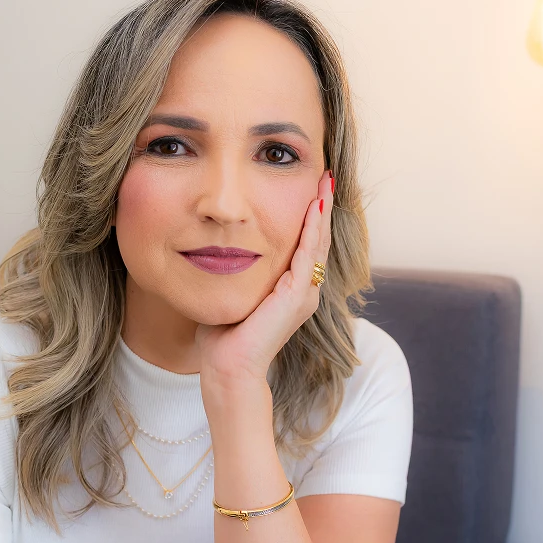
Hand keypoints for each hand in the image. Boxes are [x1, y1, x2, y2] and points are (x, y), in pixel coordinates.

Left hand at [195, 169, 333, 384]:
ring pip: (318, 243)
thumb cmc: (224, 337)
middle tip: (325, 174)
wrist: (228, 368)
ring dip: (322, 210)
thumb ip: (235, 272)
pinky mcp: (296, 297)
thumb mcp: (233, 293)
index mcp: (292, 290)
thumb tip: (217, 250)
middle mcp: (304, 291)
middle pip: (319, 239)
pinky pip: (307, 255)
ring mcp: (303, 294)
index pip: (306, 245)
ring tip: (325, 182)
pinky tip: (313, 206)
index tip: (310, 187)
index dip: (310, 216)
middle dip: (322, 205)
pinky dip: (312, 229)